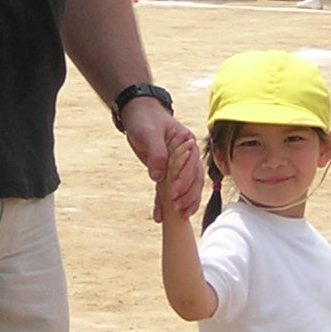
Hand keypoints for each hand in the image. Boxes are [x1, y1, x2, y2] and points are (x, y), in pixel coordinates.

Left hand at [121, 98, 200, 222]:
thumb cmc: (146, 119)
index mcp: (187, 144)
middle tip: (178, 210)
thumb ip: (157, 154)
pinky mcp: (165, 173)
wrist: (137, 113)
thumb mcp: (150, 133)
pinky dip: (164, 203)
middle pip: (194, 179)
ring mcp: (177, 165)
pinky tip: (160, 216)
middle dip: (188, 197)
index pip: (191, 165)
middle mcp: (186, 156)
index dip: (184, 181)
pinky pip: (167, 190)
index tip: (174, 193)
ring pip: (185, 187)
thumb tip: (158, 177)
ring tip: (178, 218)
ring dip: (183, 203)